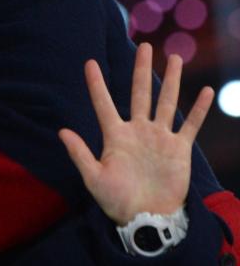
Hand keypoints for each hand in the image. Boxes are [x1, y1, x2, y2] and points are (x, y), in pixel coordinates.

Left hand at [58, 43, 213, 224]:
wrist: (146, 218)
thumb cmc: (116, 201)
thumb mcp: (94, 178)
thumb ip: (79, 154)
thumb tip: (61, 131)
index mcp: (114, 135)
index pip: (103, 103)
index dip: (96, 84)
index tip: (89, 62)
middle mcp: (137, 131)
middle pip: (139, 92)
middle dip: (141, 70)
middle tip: (144, 46)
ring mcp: (159, 138)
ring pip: (165, 101)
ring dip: (170, 80)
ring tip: (173, 57)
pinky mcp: (178, 149)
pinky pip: (189, 125)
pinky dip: (197, 109)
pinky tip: (204, 91)